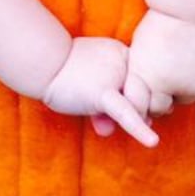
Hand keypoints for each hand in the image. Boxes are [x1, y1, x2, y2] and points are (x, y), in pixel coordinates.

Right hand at [43, 37, 158, 146]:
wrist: (42, 61)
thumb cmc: (61, 71)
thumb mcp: (89, 81)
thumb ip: (103, 100)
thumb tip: (108, 128)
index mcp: (122, 53)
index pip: (142, 82)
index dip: (132, 98)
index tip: (114, 103)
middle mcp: (124, 62)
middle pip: (145, 94)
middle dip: (135, 111)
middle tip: (106, 116)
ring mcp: (115, 76)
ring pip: (139, 106)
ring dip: (130, 120)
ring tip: (101, 120)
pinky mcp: (103, 93)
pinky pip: (126, 114)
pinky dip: (140, 129)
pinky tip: (152, 142)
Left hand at [125, 9, 194, 117]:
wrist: (190, 8)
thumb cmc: (160, 25)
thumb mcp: (140, 48)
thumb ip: (139, 76)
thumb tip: (141, 101)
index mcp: (143, 76)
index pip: (137, 107)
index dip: (140, 102)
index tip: (144, 91)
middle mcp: (165, 87)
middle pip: (161, 108)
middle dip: (161, 97)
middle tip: (165, 74)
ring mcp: (189, 87)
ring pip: (184, 100)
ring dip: (183, 89)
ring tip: (182, 63)